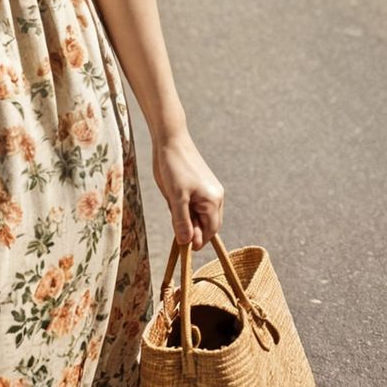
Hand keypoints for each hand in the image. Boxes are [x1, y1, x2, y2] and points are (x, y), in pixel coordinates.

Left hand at [152, 134, 224, 250]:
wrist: (170, 139)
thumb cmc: (173, 167)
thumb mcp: (175, 197)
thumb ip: (181, 221)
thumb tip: (187, 243)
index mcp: (213, 201)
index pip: (210, 232)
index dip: (197, 241)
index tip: (182, 247)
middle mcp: (215, 196)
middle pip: (207, 224)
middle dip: (192, 229)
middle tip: (175, 226)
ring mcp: (209, 189)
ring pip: (200, 214)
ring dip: (188, 217)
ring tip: (172, 204)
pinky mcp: (201, 184)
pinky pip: (196, 203)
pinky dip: (186, 207)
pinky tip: (173, 198)